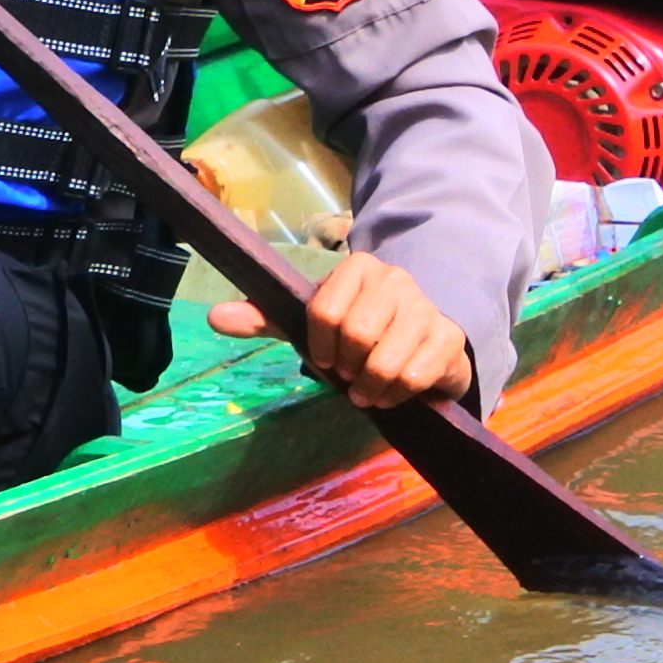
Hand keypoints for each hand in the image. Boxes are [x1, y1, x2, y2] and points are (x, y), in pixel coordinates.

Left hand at [205, 249, 474, 410]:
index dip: (318, 344)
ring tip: (366, 389)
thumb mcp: (307, 321)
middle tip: (347, 374)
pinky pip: (414, 377)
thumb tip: (214, 317)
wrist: (420, 340)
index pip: (323, 310)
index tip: (322, 357)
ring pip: (385, 361)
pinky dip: (395, 395)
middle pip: (355, 335)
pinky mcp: (448, 338)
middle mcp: (395, 279)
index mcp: (358, 267)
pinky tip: (391, 393)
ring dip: (369, 387)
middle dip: (345, 368)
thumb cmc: (356, 330)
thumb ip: (264, 317)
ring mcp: (426, 307)